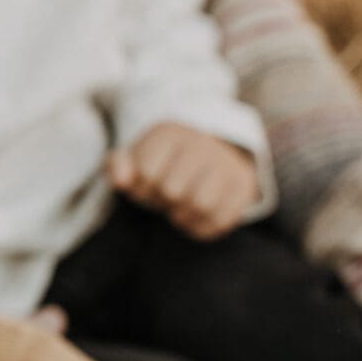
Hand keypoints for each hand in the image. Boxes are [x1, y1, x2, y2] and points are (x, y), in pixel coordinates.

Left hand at [108, 123, 258, 240]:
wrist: (211, 154)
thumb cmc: (164, 163)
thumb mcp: (136, 158)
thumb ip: (118, 167)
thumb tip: (120, 181)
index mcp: (169, 133)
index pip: (146, 173)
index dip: (139, 189)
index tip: (146, 184)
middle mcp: (201, 144)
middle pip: (172, 191)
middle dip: (161, 201)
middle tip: (163, 197)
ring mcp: (226, 164)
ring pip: (199, 205)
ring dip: (181, 216)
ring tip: (177, 207)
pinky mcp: (243, 187)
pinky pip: (220, 220)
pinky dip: (201, 227)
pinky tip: (193, 216)